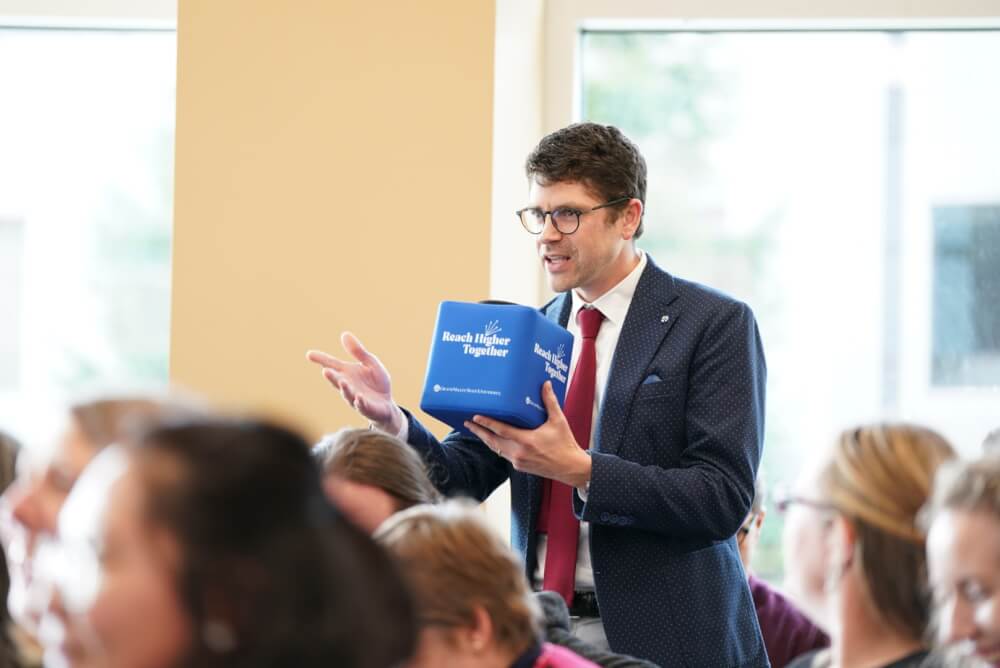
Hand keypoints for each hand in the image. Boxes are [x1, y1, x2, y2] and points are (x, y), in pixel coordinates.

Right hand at [306, 332, 404, 433]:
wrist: (386, 404)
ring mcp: (355, 398)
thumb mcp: (370, 362)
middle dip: (332, 376)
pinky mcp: (367, 408)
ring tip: (342, 381)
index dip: (321, 359)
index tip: (309, 354)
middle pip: (337, 380)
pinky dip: (360, 402)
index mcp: (347, 373)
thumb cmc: (376, 382)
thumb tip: (344, 334)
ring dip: (345, 388)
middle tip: (325, 370)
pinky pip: (362, 406)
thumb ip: (358, 351)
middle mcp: (348, 386)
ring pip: (348, 394)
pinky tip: (359, 398)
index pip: (332, 365)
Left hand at [464, 381, 591, 487]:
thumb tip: (545, 384)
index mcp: (526, 441)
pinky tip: (493, 440)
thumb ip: (550, 402)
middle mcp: (519, 453)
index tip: (475, 417)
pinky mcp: (520, 466)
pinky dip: (496, 446)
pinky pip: (503, 455)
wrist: (570, 468)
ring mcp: (518, 461)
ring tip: (476, 430)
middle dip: (479, 432)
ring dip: (486, 439)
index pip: (501, 431)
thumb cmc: (565, 445)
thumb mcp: (558, 421)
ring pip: (496, 449)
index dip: (487, 423)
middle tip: (467, 423)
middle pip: (493, 441)